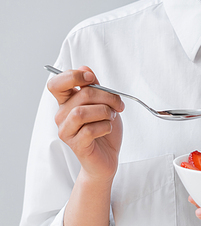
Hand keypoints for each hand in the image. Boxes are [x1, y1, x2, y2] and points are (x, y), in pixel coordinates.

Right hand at [48, 66, 123, 181]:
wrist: (108, 157)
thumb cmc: (104, 129)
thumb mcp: (103, 103)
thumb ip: (94, 86)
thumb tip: (85, 68)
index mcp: (67, 102)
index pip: (56, 84)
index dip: (73, 76)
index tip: (92, 78)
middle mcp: (62, 115)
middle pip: (81, 94)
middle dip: (107, 96)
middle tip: (118, 105)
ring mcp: (66, 131)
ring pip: (82, 112)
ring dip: (104, 112)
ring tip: (111, 117)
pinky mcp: (76, 145)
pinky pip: (89, 130)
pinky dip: (104, 127)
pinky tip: (107, 129)